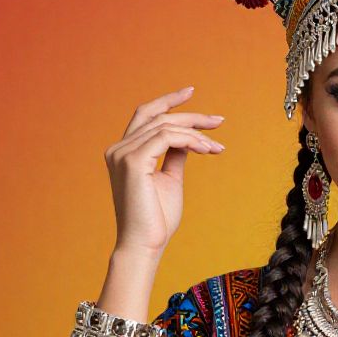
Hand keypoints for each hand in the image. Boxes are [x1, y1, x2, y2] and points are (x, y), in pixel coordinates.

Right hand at [104, 85, 224, 259]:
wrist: (146, 244)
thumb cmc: (157, 218)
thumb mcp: (170, 179)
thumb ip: (175, 155)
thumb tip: (188, 138)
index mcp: (124, 152)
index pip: (145, 115)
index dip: (167, 101)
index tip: (191, 92)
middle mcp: (118, 149)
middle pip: (156, 116)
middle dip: (190, 115)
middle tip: (219, 121)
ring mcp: (122, 154)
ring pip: (165, 127)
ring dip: (196, 134)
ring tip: (215, 148)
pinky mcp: (132, 162)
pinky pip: (166, 138)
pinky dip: (190, 141)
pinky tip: (206, 150)